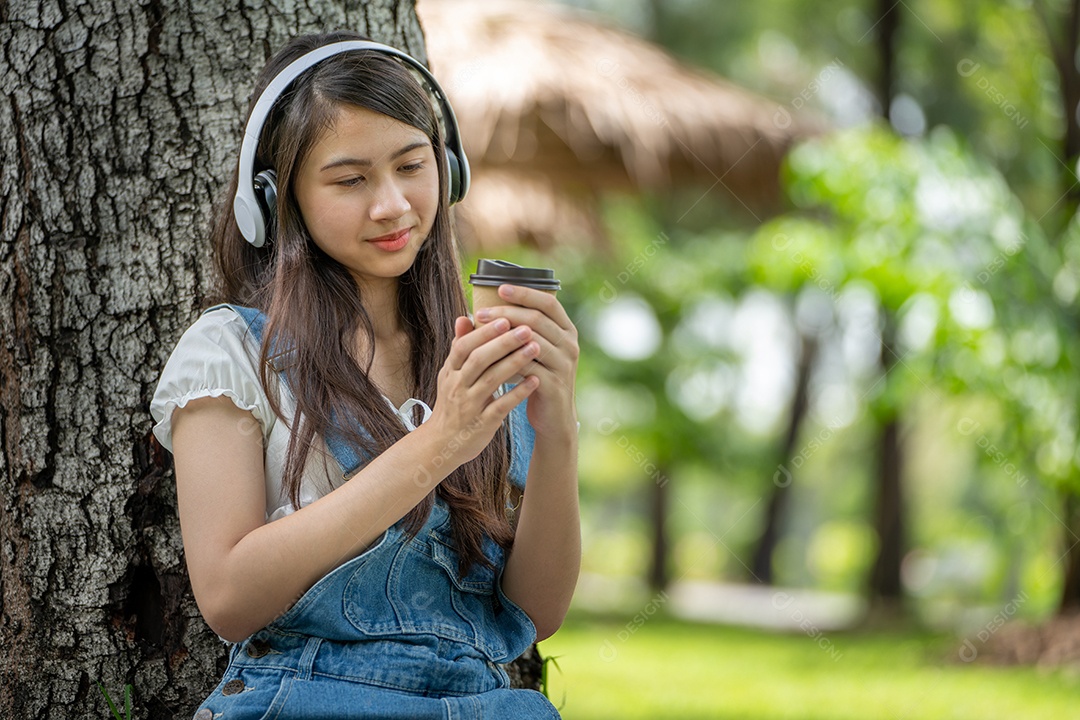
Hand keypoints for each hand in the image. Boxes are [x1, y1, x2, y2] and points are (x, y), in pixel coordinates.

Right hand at [425, 315, 540, 465]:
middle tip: (527, 329)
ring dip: (515, 363)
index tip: (505, 318)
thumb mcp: (450, 375)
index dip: (484, 332)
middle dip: (503, 343)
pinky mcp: (481, 424)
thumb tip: (463, 317)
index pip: (464, 346)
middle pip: (479, 359)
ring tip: (535, 348)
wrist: (442, 444)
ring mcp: (468, 406)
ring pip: (491, 380)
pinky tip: (534, 381)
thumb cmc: (452, 404)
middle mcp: (457, 386)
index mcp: (450, 372)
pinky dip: (517, 393)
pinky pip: (500, 406)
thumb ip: (459, 348)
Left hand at [472, 284, 578, 439]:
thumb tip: (473, 312)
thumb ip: (511, 330)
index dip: (525, 293)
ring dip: (504, 336)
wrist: (553, 416)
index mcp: (566, 330)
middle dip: (506, 313)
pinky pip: (528, 367)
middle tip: (480, 312)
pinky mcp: (555, 384)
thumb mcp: (527, 351)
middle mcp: (570, 344)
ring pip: (532, 342)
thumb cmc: (536, 377)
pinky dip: (508, 360)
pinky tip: (489, 358)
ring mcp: (565, 364)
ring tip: (481, 333)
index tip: (499, 288)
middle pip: (537, 319)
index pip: (548, 302)